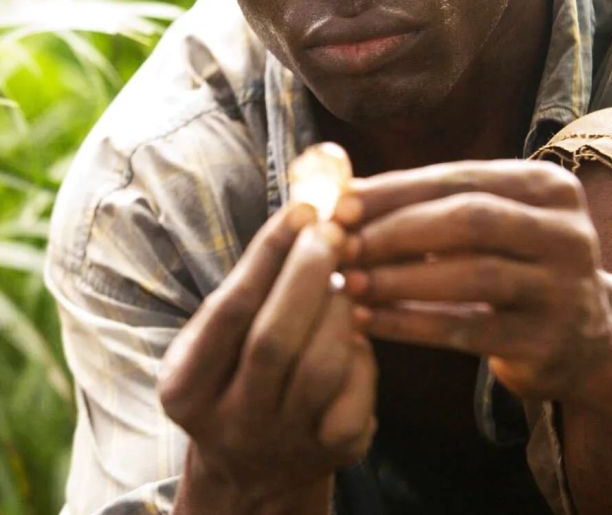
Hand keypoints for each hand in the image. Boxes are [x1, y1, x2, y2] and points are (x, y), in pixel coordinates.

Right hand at [158, 203, 375, 511]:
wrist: (253, 466)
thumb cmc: (236, 374)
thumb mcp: (216, 340)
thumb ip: (249, 288)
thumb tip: (304, 217)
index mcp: (186, 387)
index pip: (230, 310)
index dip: (269, 255)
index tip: (301, 210)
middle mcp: (229, 423)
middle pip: (274, 340)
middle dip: (308, 274)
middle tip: (331, 231)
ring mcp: (283, 444)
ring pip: (321, 366)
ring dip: (337, 309)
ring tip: (341, 279)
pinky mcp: (333, 454)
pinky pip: (357, 393)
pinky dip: (360, 353)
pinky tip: (351, 333)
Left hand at [342, 159, 611, 403]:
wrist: (583, 338)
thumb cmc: (512, 264)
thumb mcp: (489, 222)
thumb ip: (429, 204)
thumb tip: (343, 193)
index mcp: (547, 187)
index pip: (459, 178)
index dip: (395, 190)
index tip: (341, 204)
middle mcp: (565, 233)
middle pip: (469, 220)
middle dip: (395, 231)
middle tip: (341, 244)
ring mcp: (562, 290)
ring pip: (471, 275)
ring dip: (397, 278)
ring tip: (347, 282)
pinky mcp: (545, 343)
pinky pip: (465, 331)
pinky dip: (408, 324)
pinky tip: (366, 320)